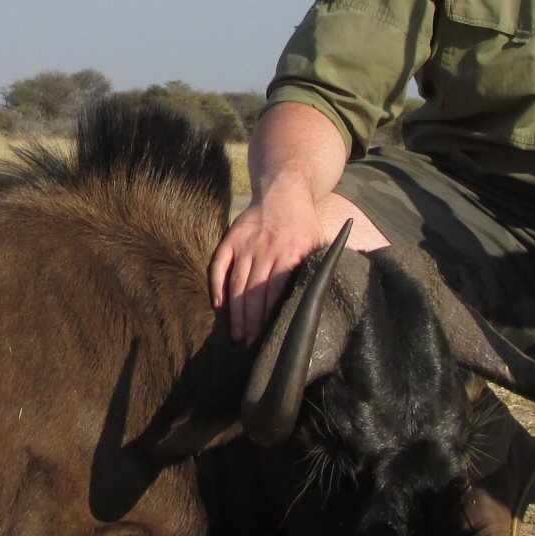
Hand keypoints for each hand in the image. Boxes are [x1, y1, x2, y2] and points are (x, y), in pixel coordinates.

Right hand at [209, 189, 332, 345]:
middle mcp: (265, 249)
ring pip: (237, 283)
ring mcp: (246, 244)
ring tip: (237, 334)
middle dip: (251, 321)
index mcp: (290, 253)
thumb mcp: (317, 244)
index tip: (267, 337)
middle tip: (249, 343)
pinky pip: (219, 264)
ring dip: (236, 311)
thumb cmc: (303, 224)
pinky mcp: (231, 238)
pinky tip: (218, 305)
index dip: (269, 316)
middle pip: (254, 292)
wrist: (283, 192)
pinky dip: (217, 285)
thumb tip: (316, 301)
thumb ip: (314, 269)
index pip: (275, 291)